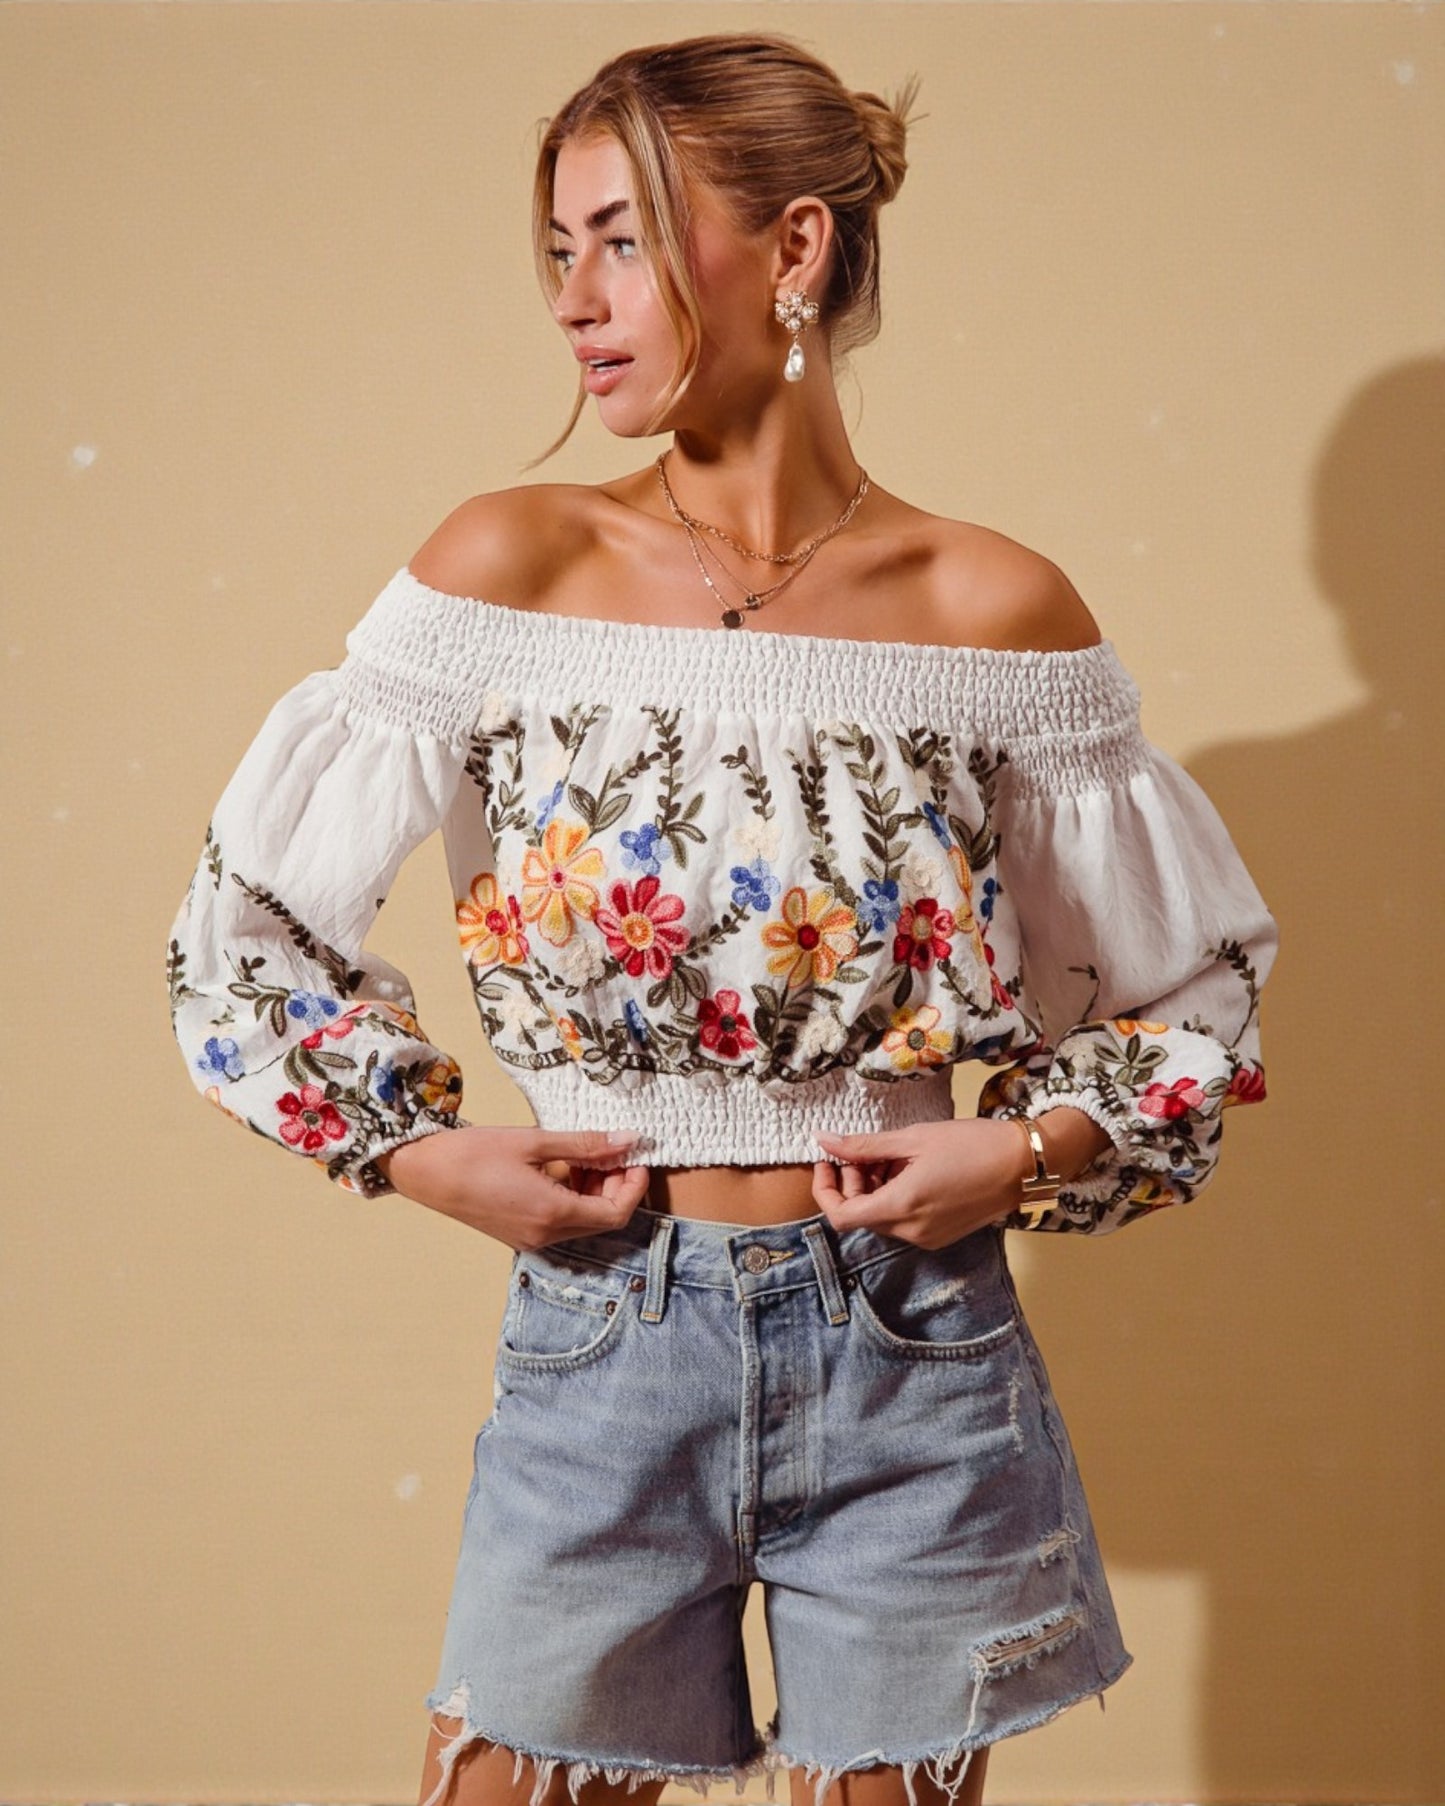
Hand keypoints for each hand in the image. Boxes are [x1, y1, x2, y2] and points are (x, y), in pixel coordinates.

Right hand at [378, 1125, 650, 1250]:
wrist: (424, 1173)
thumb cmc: (473, 1154)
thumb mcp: (534, 1142)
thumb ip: (585, 1145)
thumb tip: (628, 1140)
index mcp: (552, 1214)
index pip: (617, 1213)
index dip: (634, 1185)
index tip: (636, 1156)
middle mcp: (545, 1235)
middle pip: (603, 1219)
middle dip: (615, 1185)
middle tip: (611, 1149)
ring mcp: (532, 1239)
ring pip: (583, 1221)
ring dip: (594, 1190)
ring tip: (584, 1154)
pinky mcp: (520, 1234)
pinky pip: (562, 1221)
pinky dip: (573, 1197)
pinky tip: (561, 1167)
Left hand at [812, 1119, 1031, 1248]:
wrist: (1025, 1165)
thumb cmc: (972, 1144)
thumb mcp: (913, 1138)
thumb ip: (864, 1145)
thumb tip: (824, 1141)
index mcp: (901, 1207)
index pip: (840, 1216)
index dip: (824, 1190)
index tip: (827, 1162)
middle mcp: (911, 1232)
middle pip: (860, 1216)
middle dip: (853, 1183)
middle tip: (865, 1151)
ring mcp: (927, 1238)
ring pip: (881, 1218)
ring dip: (874, 1190)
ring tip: (893, 1156)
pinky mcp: (941, 1236)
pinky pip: (903, 1222)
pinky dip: (895, 1198)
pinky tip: (909, 1171)